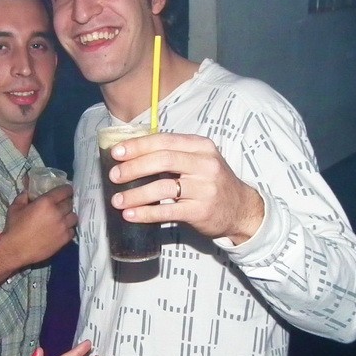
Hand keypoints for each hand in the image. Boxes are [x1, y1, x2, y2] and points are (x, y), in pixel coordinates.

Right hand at [3, 185, 76, 264]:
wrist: (16, 249)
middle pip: (70, 203)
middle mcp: (58, 212)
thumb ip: (23, 197)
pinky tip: (62, 229)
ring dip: (69, 216)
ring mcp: (63, 226)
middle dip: (66, 203)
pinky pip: (72, 230)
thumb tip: (28, 192)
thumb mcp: (15, 207)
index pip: (65, 190)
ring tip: (63, 218)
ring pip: (74, 217)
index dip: (66, 190)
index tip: (64, 191)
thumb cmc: (14, 227)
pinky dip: (68, 229)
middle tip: (60, 205)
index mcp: (46, 202)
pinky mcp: (64, 239)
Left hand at [108, 132, 263, 244]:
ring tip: (117, 200)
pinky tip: (131, 215)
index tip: (116, 153)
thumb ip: (172, 154)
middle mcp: (205, 164)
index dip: (138, 146)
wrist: (241, 209)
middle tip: (114, 176)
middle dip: (134, 168)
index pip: (165, 141)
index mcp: (201, 146)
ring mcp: (205, 189)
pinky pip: (168, 212)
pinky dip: (146, 213)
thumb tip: (131, 154)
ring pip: (163, 187)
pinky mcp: (201, 211)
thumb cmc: (210, 182)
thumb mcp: (199, 160)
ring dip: (136, 194)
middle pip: (163, 160)